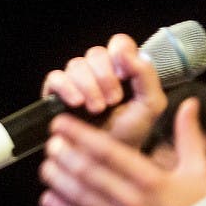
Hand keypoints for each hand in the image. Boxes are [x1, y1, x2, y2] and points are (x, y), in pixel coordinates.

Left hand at [39, 97, 205, 205]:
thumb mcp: (199, 171)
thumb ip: (188, 136)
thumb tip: (188, 103)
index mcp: (152, 179)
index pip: (108, 152)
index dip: (81, 135)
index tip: (61, 125)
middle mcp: (132, 199)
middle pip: (89, 173)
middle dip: (66, 156)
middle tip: (50, 143)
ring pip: (82, 197)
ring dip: (60, 180)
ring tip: (45, 166)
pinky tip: (47, 199)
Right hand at [41, 33, 166, 147]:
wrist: (106, 161)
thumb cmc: (130, 133)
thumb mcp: (150, 105)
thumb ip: (146, 75)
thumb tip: (126, 51)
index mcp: (121, 69)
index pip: (118, 43)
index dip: (120, 54)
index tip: (125, 77)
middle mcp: (96, 71)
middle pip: (95, 53)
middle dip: (105, 77)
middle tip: (112, 101)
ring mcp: (74, 82)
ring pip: (76, 65)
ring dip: (88, 86)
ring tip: (96, 109)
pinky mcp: (54, 94)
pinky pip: (55, 78)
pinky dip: (66, 88)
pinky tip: (76, 103)